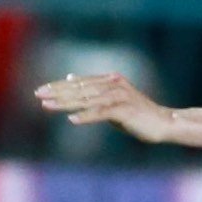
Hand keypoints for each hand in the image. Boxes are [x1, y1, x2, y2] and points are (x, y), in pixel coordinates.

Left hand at [35, 73, 174, 143]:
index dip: (58, 86)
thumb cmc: (136, 114)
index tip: (40, 90)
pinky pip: (101, 113)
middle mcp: (113, 84)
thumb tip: (70, 78)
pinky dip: (86, 116)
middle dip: (57, 92)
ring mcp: (119, 96)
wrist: (163, 123)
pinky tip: (72, 120)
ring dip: (66, 104)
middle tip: (38, 94)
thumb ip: (92, 90)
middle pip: (79, 89)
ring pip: (87, 99)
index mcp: (108, 80)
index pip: (78, 82)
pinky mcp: (125, 110)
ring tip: (48, 106)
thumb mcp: (111, 100)